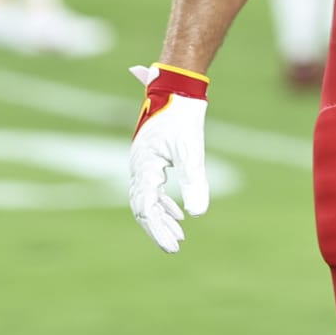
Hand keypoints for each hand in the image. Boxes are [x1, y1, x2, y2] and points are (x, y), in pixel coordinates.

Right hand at [128, 63, 209, 252]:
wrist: (177, 87)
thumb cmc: (183, 116)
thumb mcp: (191, 151)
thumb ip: (194, 181)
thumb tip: (197, 214)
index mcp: (143, 166)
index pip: (145, 208)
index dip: (158, 230)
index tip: (173, 247)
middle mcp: (138, 166)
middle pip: (142, 206)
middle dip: (158, 228)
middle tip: (175, 248)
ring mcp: (142, 162)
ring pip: (146, 198)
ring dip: (161, 218)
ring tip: (179, 236)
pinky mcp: (151, 157)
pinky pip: (152, 187)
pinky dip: (164, 203)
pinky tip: (179, 214)